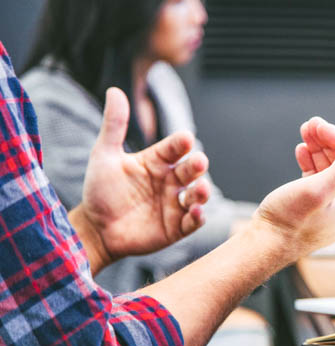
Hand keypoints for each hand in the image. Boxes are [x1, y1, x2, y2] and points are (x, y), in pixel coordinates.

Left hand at [71, 88, 209, 272]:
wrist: (95, 229)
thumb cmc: (100, 190)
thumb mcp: (104, 155)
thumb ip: (114, 125)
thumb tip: (114, 90)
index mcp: (157, 161)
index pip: (174, 148)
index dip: (180, 143)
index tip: (185, 138)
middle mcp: (170, 181)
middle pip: (190, 170)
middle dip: (197, 165)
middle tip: (199, 162)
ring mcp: (175, 204)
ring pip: (197, 195)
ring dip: (203, 192)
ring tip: (201, 190)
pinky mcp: (176, 227)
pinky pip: (193, 221)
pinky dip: (198, 217)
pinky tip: (196, 212)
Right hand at [250, 117, 334, 259]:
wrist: (264, 245)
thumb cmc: (289, 222)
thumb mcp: (318, 190)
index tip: (319, 125)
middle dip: (328, 141)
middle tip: (310, 124)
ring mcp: (334, 207)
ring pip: (331, 168)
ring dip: (318, 148)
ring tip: (304, 132)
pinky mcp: (317, 207)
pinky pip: (320, 178)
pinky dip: (312, 162)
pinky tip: (302, 151)